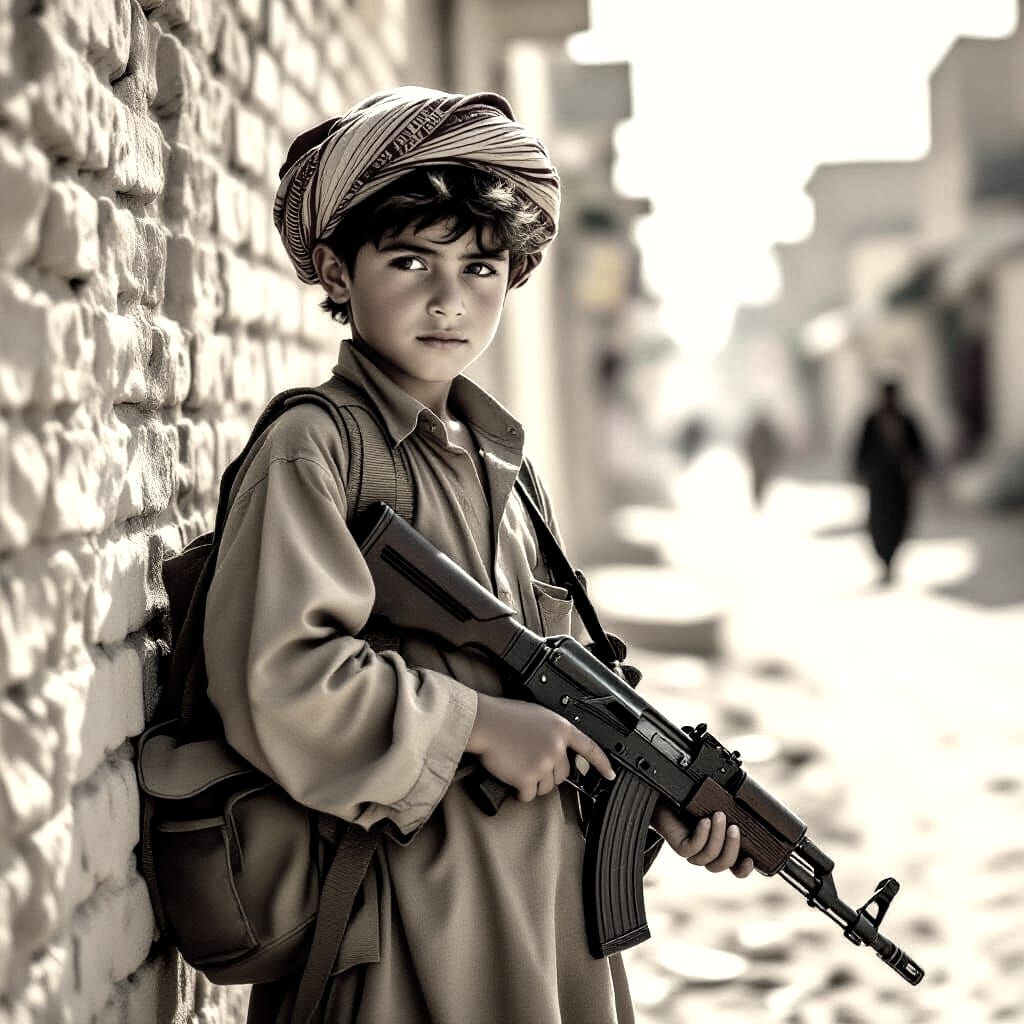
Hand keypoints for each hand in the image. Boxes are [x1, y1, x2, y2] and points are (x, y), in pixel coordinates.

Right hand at [466, 694, 615, 801]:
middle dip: (548, 774)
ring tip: (518, 766)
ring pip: (546, 787)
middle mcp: (556, 746)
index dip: (602, 763)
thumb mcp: (538, 716)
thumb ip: (553, 733)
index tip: (610, 774)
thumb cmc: (505, 718)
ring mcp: (544, 763)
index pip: (589, 748)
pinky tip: (512, 778)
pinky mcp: (529, 777)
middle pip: (563, 774)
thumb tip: (559, 751)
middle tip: (530, 763)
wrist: (485, 723)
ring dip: (533, 783)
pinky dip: (520, 792)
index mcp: (561, 728)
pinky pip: (529, 795)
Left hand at [652, 803, 754, 877]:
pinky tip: (704, 821)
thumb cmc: (693, 800)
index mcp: (719, 847)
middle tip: (734, 826)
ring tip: (719, 815)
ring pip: (709, 856)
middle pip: (723, 864)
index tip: (750, 859)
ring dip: (718, 836)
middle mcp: (707, 853)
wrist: (664, 798)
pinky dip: (702, 835)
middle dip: (732, 847)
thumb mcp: (717, 805)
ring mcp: (693, 852)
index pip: (734, 867)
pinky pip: (693, 849)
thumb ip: (733, 810)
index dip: (743, 869)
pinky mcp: (680, 846)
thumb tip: (751, 805)